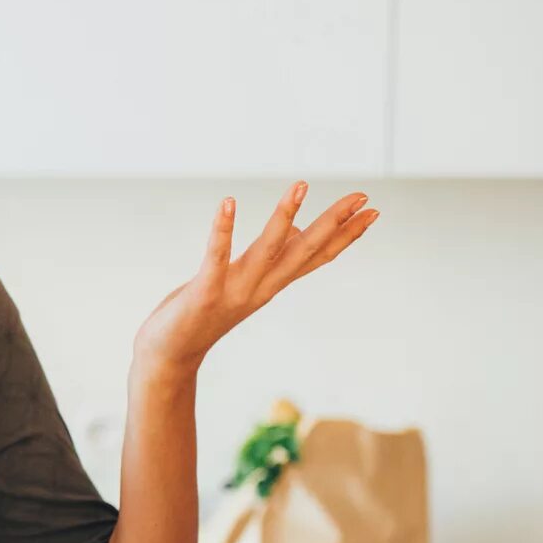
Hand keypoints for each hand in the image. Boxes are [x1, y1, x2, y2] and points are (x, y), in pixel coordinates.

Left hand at [135, 182, 379, 377]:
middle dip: (333, 223)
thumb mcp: (243, 283)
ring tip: (300, 184)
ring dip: (284, 216)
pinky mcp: (204, 292)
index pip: (316, 258)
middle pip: (304, 252)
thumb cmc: (202, 315)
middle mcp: (259, 288)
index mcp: (270, 285)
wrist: (169, 358)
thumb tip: (298, 231)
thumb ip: (271, 261)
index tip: (374, 212)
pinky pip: (215, 256)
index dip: (346, 236)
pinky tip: (227, 202)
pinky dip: (222, 229)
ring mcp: (234, 291)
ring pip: (267, 249)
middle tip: (361, 196)